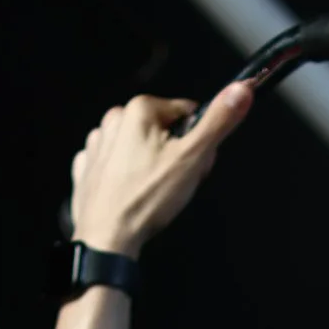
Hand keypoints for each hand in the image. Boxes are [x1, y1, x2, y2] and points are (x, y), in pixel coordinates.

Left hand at [68, 82, 252, 256]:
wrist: (105, 238)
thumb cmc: (146, 200)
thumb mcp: (193, 158)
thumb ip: (218, 121)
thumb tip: (241, 90)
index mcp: (139, 110)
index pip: (186, 114)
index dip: (197, 141)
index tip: (193, 164)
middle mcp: (113, 120)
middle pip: (162, 130)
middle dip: (175, 154)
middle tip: (173, 182)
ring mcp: (97, 144)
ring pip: (139, 147)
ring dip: (151, 164)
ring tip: (153, 191)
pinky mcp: (87, 167)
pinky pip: (116, 164)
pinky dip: (126, 176)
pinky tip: (132, 192)